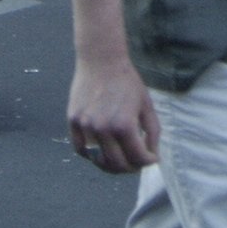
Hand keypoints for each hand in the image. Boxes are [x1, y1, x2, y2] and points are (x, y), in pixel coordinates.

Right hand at [67, 56, 160, 173]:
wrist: (101, 60)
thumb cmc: (127, 82)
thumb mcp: (146, 105)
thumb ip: (153, 132)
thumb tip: (153, 156)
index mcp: (124, 125)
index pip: (138, 158)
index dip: (148, 162)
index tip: (152, 159)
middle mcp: (103, 129)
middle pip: (117, 165)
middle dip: (131, 167)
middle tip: (136, 162)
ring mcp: (86, 126)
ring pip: (98, 160)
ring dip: (111, 165)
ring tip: (119, 160)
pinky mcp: (73, 121)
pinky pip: (80, 149)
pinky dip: (91, 155)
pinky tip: (101, 151)